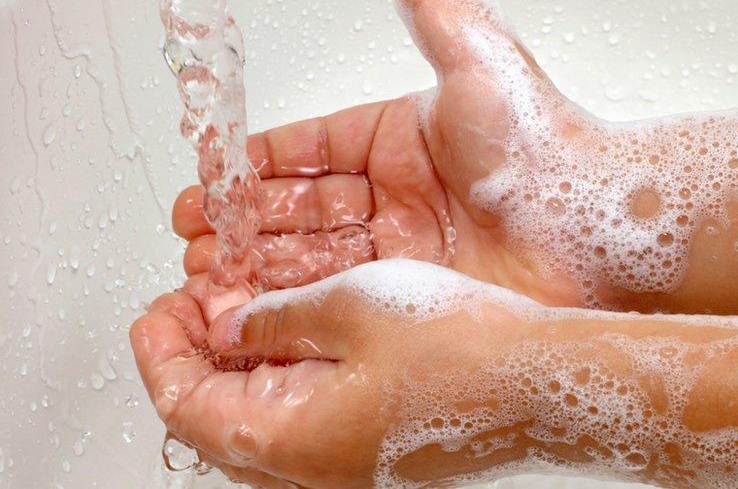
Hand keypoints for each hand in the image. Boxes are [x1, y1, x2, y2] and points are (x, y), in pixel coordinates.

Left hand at [131, 263, 533, 487]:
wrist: (544, 383)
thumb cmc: (462, 350)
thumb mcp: (351, 307)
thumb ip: (277, 319)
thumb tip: (232, 324)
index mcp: (291, 440)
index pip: (187, 407)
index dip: (162, 353)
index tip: (158, 309)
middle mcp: (314, 467)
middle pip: (220, 420)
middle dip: (199, 357)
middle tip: (197, 305)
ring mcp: (348, 462)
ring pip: (264, 418)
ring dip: (244, 364)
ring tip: (246, 309)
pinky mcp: (379, 447)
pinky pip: (308, 417)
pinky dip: (287, 376)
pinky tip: (303, 332)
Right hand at [173, 0, 737, 317]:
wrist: (596, 228)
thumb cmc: (547, 149)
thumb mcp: (479, 67)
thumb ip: (436, 13)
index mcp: (399, 138)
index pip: (309, 148)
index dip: (257, 163)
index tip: (211, 173)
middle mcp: (397, 193)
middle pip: (300, 205)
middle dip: (243, 219)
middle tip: (198, 232)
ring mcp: (404, 245)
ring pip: (311, 253)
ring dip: (257, 263)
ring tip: (208, 274)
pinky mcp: (414, 292)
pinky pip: (338, 294)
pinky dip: (293, 300)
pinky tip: (255, 306)